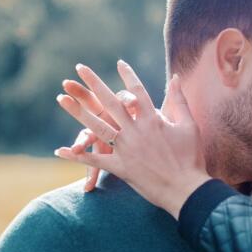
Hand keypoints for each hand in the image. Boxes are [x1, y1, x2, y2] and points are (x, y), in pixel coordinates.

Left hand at [54, 61, 210, 218]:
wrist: (186, 188)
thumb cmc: (191, 157)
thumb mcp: (189, 125)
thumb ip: (178, 100)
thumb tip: (176, 77)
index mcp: (153, 119)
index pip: (137, 91)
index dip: (128, 76)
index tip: (119, 63)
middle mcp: (136, 130)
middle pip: (111, 102)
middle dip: (94, 83)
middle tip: (80, 68)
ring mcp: (126, 148)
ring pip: (97, 127)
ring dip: (77, 112)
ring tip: (61, 98)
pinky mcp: (121, 167)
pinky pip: (95, 160)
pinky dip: (78, 156)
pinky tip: (61, 151)